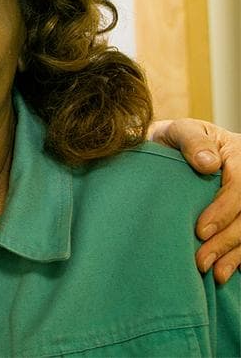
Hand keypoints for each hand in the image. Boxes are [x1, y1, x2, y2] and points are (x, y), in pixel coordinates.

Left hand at [149, 119, 240, 283]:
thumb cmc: (173, 139)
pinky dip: (238, 258)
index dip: (224, 209)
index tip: (200, 230)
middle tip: (202, 259)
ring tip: (214, 273)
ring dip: (234, 254)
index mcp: (238, 153)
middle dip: (227, 239)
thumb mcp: (179, 130)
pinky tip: (224, 272)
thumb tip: (209, 164)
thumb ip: (192, 142)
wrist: (169, 147)